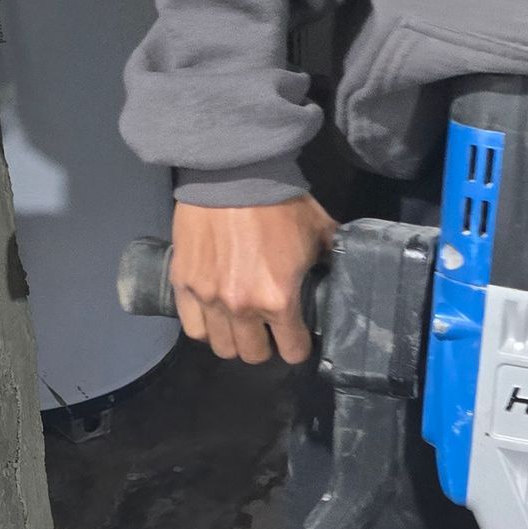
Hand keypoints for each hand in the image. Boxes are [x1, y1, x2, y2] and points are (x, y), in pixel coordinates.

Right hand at [170, 196, 336, 364]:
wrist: (233, 173)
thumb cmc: (280, 202)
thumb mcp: (320, 231)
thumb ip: (332, 259)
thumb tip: (344, 271)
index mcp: (278, 299)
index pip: (292, 351)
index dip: (298, 345)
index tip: (297, 336)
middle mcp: (241, 307)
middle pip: (253, 355)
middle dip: (265, 345)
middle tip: (268, 327)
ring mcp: (208, 298)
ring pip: (221, 346)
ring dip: (234, 339)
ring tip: (239, 322)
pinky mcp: (183, 283)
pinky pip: (193, 327)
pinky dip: (205, 326)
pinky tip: (214, 314)